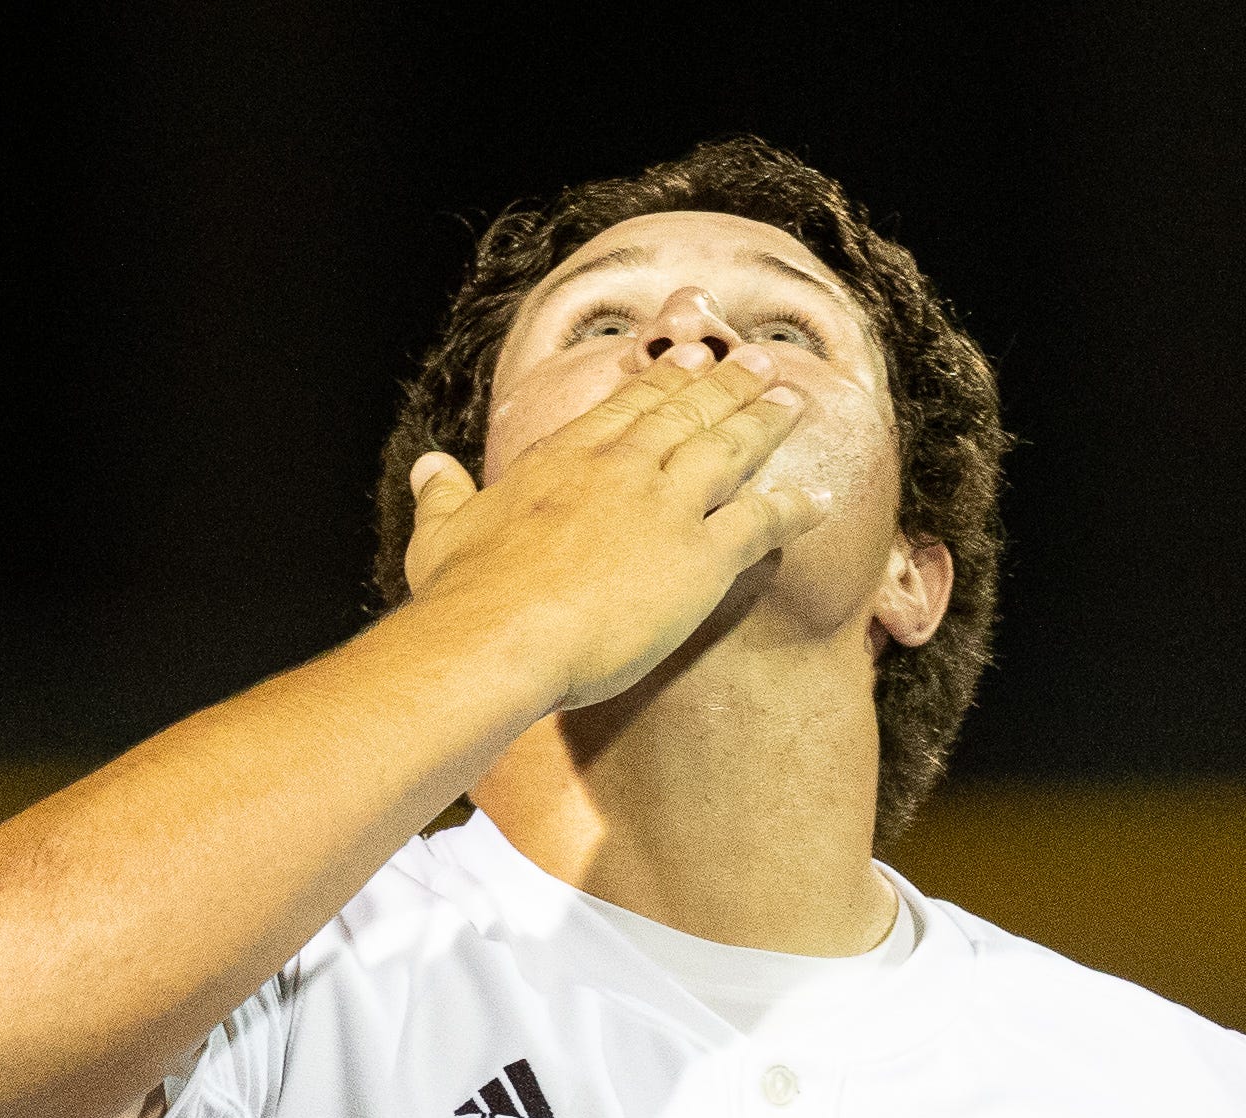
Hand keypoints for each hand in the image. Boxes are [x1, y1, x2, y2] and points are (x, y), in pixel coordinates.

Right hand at [399, 348, 829, 715]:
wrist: (500, 632)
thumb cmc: (464, 592)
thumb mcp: (442, 532)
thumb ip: (442, 494)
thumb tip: (427, 466)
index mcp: (565, 457)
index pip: (626, 406)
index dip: (664, 381)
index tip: (688, 358)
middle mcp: (623, 466)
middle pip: (686, 413)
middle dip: (725, 385)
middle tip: (756, 364)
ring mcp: (667, 506)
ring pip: (729, 450)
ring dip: (764, 424)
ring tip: (791, 404)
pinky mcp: (700, 557)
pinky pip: (762, 524)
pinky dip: (793, 509)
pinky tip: (818, 501)